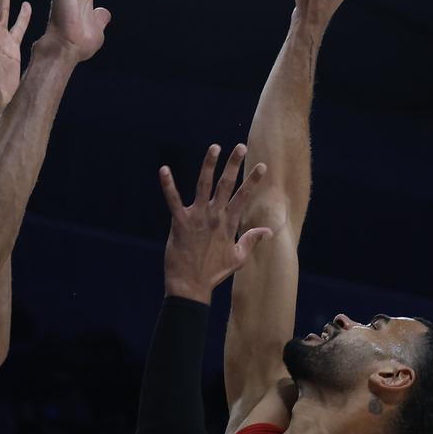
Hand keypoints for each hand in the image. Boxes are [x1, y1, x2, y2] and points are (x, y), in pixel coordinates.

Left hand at [158, 144, 270, 302]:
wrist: (191, 286)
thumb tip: (269, 231)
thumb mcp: (238, 258)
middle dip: (234, 165)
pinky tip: (163, 170)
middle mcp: (214, 217)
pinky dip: (168, 185)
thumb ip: (251, 240)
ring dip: (209, 165)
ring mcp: (197, 218)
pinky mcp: (179, 223)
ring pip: (204, 186)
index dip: (253, 181)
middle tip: (241, 147)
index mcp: (228, 224)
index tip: (262, 166)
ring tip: (214, 147)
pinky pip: (173, 200)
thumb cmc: (213, 273)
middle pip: (226, 185)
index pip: (243, 197)